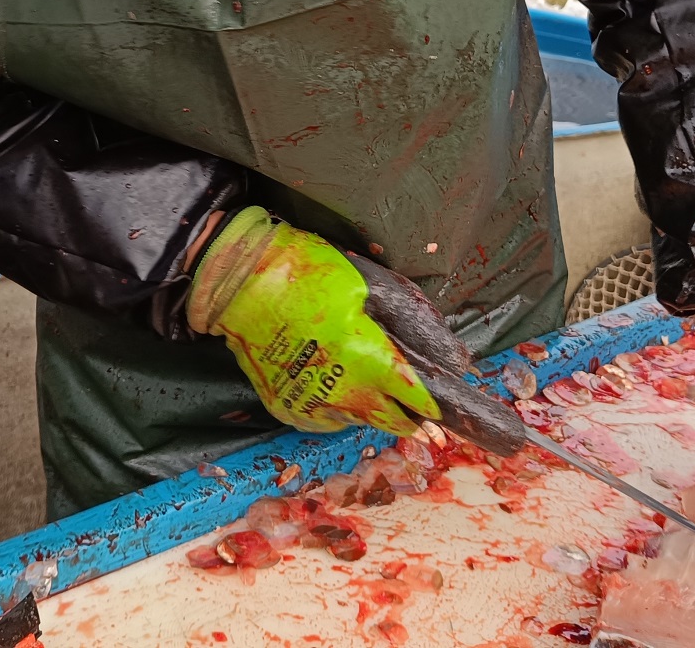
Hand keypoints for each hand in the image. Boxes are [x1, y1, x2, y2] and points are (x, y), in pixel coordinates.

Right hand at [187, 208, 439, 434]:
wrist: (237, 281)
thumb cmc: (308, 271)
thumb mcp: (369, 285)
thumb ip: (414, 323)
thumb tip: (457, 360)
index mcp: (368, 360)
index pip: (417, 399)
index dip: (432, 403)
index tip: (439, 401)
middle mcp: (342, 394)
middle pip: (392, 423)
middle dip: (406, 413)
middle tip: (404, 391)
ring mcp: (312, 406)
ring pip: (359, 421)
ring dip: (369, 405)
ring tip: (357, 370)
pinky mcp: (287, 410)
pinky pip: (326, 419)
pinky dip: (336, 405)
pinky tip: (329, 375)